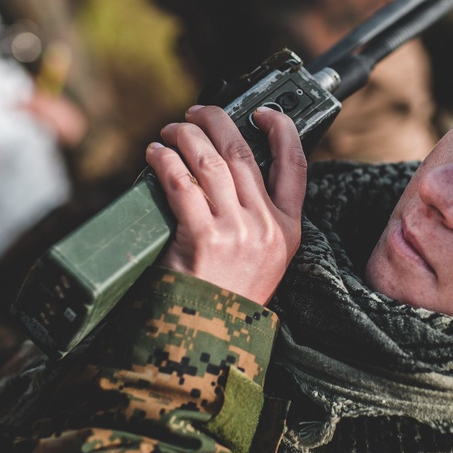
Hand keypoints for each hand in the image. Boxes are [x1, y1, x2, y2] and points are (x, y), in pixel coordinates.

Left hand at [145, 105, 306, 304]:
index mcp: (288, 230)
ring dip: (186, 137)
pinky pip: (182, 183)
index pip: (295, 166)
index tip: (262, 112)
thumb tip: (224, 169)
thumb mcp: (263, 260)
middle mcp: (267, 227)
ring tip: (171, 131)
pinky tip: (156, 155)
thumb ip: (256, 219)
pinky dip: (166, 161)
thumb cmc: (228, 298)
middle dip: (217, 122)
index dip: (281, 130)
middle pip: (243, 154)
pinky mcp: (204, 238)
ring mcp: (238, 232)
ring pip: (211, 162)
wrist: (209, 340)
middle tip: (197, 113)